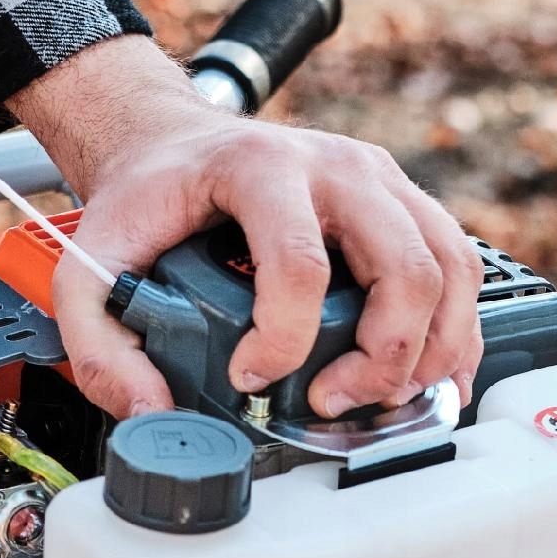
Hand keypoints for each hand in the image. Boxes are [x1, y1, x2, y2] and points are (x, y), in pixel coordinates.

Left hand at [12, 37, 485, 418]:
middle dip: (382, 356)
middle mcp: (339, 166)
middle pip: (403, 268)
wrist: (177, 144)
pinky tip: (433, 377)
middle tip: (334, 401)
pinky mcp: (406, 204)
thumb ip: (99, 343)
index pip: (300, 264)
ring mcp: (383, 182)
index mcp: (263, 169)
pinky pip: (461, 268)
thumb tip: (151, 412)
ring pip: (449, 269)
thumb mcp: (94, 262)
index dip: (285, 340)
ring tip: (385, 399)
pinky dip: (457, 331)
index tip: (250, 376)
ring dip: (430, 350)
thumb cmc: (150, 199)